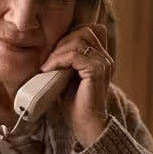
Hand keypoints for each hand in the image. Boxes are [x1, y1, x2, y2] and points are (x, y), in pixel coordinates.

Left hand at [41, 24, 113, 146]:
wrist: (85, 124)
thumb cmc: (74, 103)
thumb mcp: (68, 75)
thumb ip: (67, 59)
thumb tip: (50, 45)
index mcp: (100, 57)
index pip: (90, 29)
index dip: (71, 33)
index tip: (55, 50)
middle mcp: (105, 58)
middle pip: (84, 30)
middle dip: (62, 41)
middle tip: (49, 59)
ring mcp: (103, 64)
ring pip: (79, 40)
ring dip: (58, 51)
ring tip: (47, 65)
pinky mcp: (96, 72)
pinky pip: (75, 55)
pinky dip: (58, 60)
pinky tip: (49, 69)